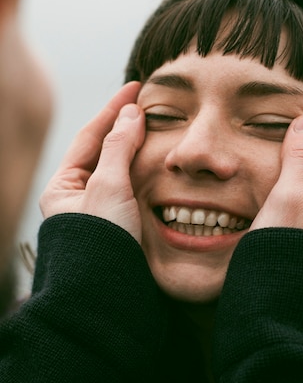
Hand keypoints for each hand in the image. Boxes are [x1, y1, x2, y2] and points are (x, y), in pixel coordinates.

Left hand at [40, 82, 144, 242]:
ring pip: (120, 170)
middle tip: (148, 104)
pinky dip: (146, 172)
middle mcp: (79, 198)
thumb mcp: (107, 187)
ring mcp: (101, 212)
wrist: (108, 294)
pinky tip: (159, 163)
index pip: (89, 137)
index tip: (135, 88)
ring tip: (157, 127)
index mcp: (62, 188)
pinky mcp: (122, 225)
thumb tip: (131, 112)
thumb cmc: (100, 241)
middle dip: (125, 127)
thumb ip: (119, 147)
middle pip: (104, 151)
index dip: (113, 110)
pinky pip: (133, 188)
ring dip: (138, 148)